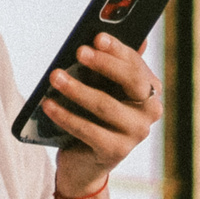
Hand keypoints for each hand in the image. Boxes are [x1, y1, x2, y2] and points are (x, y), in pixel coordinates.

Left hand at [44, 34, 162, 194]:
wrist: (84, 162)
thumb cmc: (93, 116)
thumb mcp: (101, 88)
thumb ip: (106, 65)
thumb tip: (103, 36)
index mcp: (150, 89)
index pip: (136, 64)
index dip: (117, 50)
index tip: (97, 38)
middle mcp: (150, 111)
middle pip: (131, 82)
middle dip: (104, 64)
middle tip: (79, 51)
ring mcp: (136, 133)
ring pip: (106, 106)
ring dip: (77, 89)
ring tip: (55, 77)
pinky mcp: (117, 152)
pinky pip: (89, 131)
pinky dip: (66, 116)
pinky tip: (49, 105)